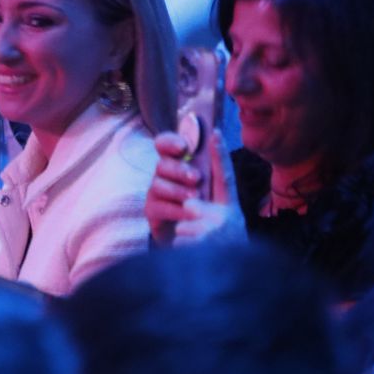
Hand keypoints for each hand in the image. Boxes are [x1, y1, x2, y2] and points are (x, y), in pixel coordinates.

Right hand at [145, 130, 242, 245]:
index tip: (184, 147)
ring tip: (196, 199)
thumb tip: (217, 133)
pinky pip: (158, 206)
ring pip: (157, 184)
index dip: (170, 141)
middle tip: (197, 178)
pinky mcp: (152, 210)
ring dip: (177, 190)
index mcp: (179, 161)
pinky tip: (189, 213)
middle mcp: (164, 174)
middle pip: (161, 163)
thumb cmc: (213, 206)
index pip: (164, 143)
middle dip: (179, 170)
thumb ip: (218, 162)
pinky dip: (175, 209)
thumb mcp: (221, 185)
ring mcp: (156, 192)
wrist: (206, 239)